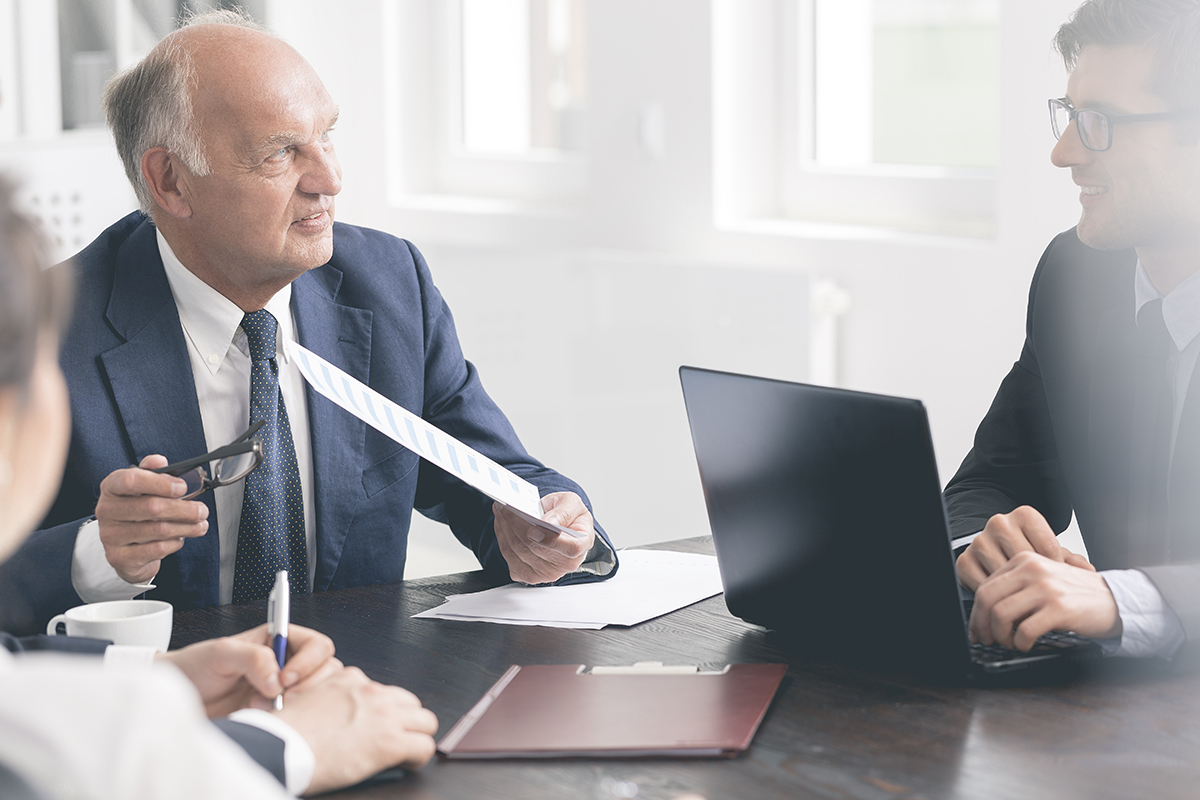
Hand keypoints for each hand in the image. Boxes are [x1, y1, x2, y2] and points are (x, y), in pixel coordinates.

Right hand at [94, 454, 208, 583]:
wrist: (124, 547)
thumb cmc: (137, 511)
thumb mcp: (142, 487)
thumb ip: (152, 472)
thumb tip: (159, 461)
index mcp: (111, 487)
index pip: (131, 480)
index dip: (160, 483)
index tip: (182, 487)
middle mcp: (106, 510)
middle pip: (151, 507)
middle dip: (184, 509)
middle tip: (202, 511)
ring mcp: (110, 535)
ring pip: (158, 530)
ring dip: (186, 527)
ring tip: (200, 525)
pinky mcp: (119, 557)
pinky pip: (157, 549)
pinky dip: (175, 543)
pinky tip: (180, 538)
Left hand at [158, 624, 337, 717]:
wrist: (175, 700)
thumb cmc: (194, 667)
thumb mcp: (220, 653)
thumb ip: (253, 658)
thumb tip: (278, 679)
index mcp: (278, 640)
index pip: (316, 645)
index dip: (308, 661)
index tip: (285, 678)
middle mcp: (285, 663)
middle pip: (326, 671)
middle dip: (307, 685)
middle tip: (281, 696)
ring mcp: (282, 690)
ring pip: (315, 696)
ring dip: (294, 703)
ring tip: (261, 704)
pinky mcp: (275, 713)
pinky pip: (297, 717)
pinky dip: (283, 719)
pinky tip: (258, 716)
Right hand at [274, 666, 437, 794]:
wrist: (281, 747)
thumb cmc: (286, 732)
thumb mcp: (308, 701)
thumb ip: (330, 701)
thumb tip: (339, 717)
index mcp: (349, 679)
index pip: (382, 689)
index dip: (382, 710)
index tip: (375, 724)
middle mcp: (372, 692)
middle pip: (409, 702)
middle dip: (404, 720)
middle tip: (394, 737)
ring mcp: (385, 715)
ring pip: (425, 721)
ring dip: (416, 735)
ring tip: (403, 752)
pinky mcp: (391, 742)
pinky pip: (425, 746)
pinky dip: (418, 758)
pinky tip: (404, 764)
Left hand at [494, 491, 596, 583]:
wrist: (559, 525)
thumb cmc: (568, 516)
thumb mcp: (572, 503)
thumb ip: (563, 512)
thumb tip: (549, 523)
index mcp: (582, 544)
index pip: (570, 548)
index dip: (550, 540)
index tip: (533, 528)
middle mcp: (566, 563)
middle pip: (536, 547)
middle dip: (517, 523)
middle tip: (506, 506)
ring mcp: (547, 572)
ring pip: (519, 551)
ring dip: (506, 528)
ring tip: (501, 511)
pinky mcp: (529, 576)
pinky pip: (510, 558)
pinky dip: (502, 538)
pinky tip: (502, 525)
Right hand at [955, 505, 1092, 590]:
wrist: (996, 552)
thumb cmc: (1029, 553)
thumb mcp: (1051, 554)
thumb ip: (1070, 560)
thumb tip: (1087, 570)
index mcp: (1024, 515)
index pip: (1047, 548)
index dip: (1055, 571)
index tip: (1056, 583)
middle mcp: (999, 523)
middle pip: (1025, 562)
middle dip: (1035, 584)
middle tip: (1043, 598)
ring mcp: (979, 541)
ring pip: (1003, 575)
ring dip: (1015, 593)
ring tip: (1027, 602)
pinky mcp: (964, 560)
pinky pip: (983, 585)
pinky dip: (996, 597)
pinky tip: (1006, 599)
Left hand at [968, 550, 1120, 650]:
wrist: (1114, 600)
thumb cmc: (1074, 594)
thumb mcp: (1042, 580)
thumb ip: (1015, 588)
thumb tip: (982, 613)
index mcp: (1024, 561)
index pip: (986, 586)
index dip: (976, 612)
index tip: (977, 629)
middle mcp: (1032, 569)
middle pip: (987, 599)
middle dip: (981, 624)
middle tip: (985, 640)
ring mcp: (1045, 588)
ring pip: (1001, 614)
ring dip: (1000, 636)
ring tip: (1009, 643)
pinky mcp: (1059, 608)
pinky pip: (1024, 630)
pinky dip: (1020, 643)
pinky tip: (1025, 645)